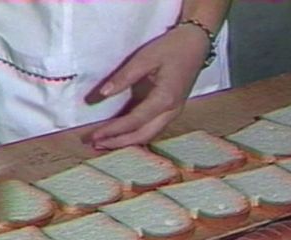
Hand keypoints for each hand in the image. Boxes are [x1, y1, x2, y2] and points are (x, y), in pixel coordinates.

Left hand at [87, 24, 210, 149]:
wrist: (196, 44)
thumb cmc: (172, 48)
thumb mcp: (145, 58)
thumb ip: (124, 77)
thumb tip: (102, 94)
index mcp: (165, 99)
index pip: (134, 121)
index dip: (113, 130)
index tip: (94, 136)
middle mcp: (170, 112)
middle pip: (142, 136)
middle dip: (118, 143)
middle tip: (95, 144)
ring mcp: (172, 114)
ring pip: (148, 136)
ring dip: (126, 141)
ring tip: (104, 143)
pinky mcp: (170, 111)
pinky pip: (151, 129)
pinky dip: (135, 135)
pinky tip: (121, 135)